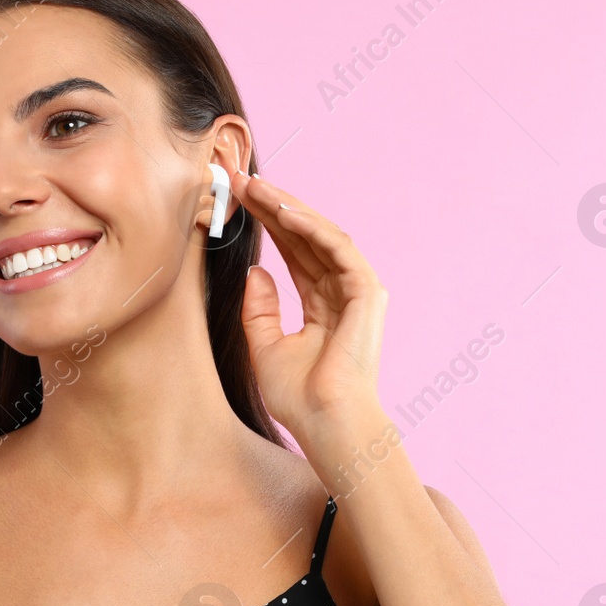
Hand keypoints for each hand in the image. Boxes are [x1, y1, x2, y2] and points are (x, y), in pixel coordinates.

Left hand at [232, 171, 386, 442]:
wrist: (325, 423)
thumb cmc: (300, 397)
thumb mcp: (265, 346)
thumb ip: (261, 309)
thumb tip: (256, 271)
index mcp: (322, 305)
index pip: (294, 253)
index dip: (268, 225)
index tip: (238, 201)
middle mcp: (343, 293)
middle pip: (306, 239)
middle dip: (274, 208)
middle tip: (242, 182)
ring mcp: (358, 291)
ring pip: (321, 236)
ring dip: (289, 209)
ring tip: (257, 188)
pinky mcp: (367, 293)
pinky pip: (338, 249)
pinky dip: (311, 228)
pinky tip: (284, 212)